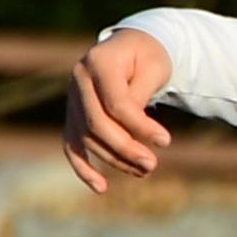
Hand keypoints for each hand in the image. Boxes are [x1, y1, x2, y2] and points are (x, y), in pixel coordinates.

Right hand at [64, 30, 179, 189]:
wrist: (131, 48)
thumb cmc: (148, 56)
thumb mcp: (154, 67)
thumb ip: (141, 94)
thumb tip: (134, 129)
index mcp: (98, 61)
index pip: (116, 103)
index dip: (140, 126)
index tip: (166, 141)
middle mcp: (78, 79)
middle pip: (96, 124)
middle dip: (125, 148)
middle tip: (152, 165)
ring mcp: (72, 98)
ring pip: (86, 138)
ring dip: (114, 159)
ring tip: (145, 170)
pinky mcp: (73, 115)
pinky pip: (71, 145)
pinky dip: (83, 168)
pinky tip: (101, 187)